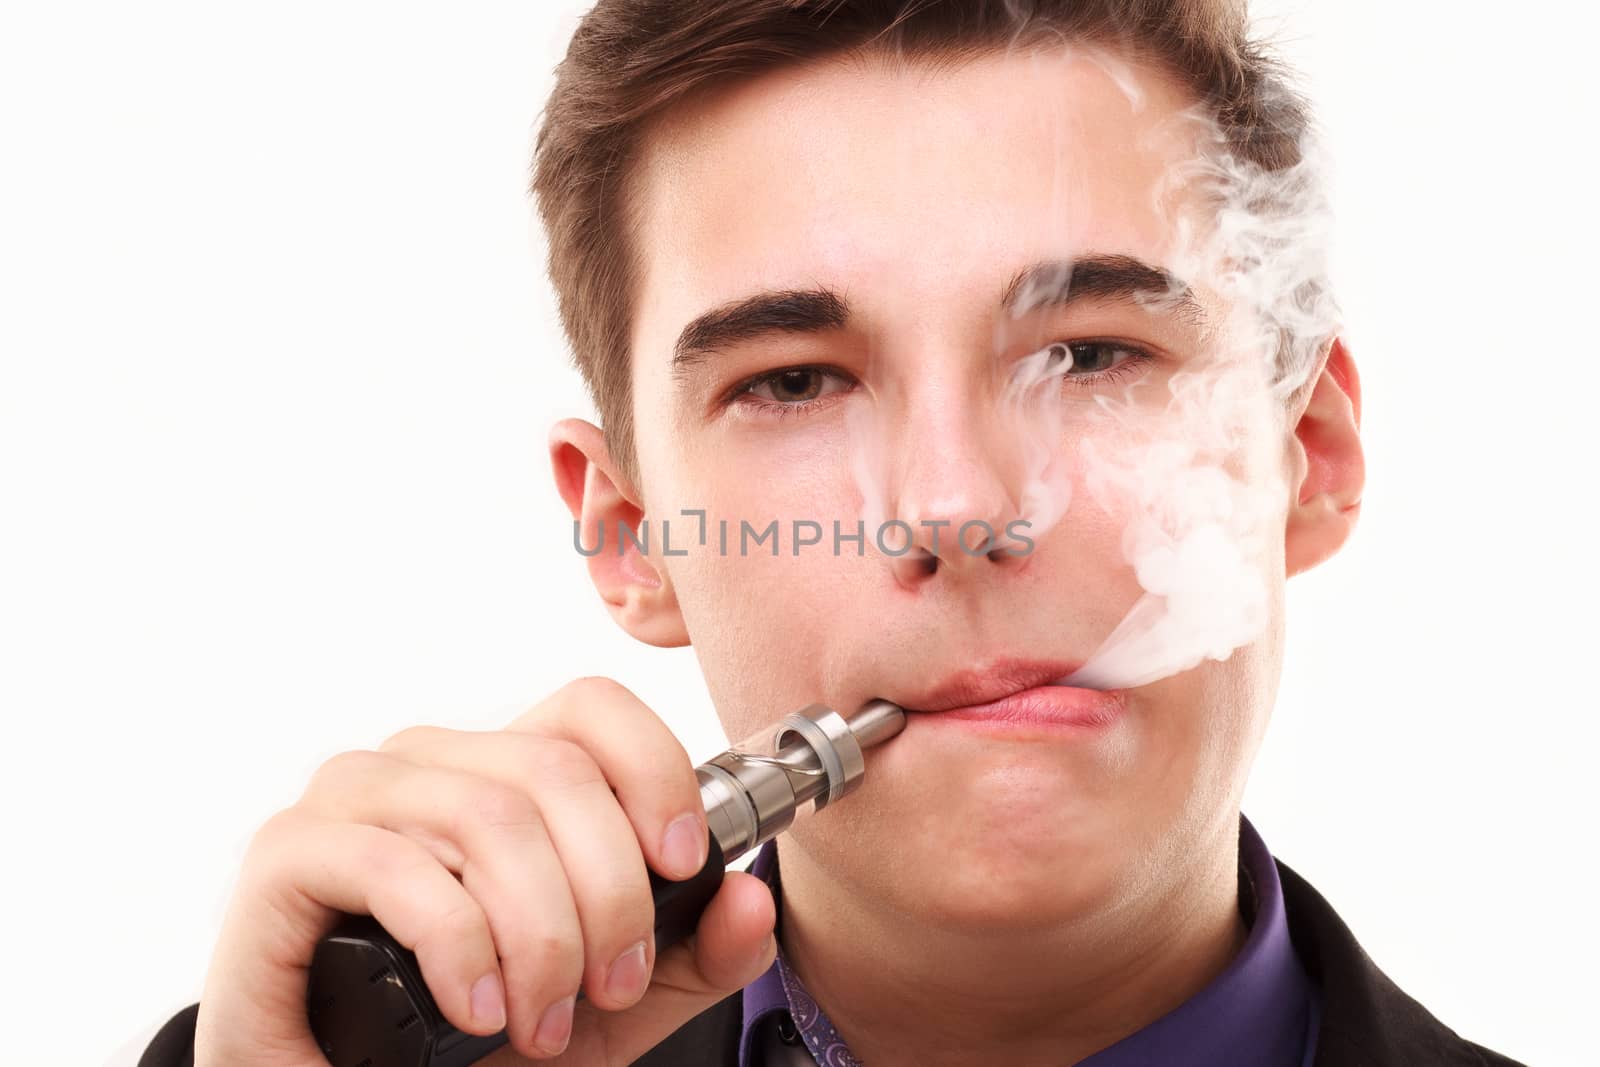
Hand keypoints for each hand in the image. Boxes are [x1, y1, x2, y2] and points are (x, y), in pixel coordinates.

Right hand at [193, 677, 777, 1064]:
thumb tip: (753, 901)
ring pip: (487, 818)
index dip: (653, 771)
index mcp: (504, 774)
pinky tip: (475, 1008)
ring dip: (539, 933)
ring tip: (541, 1018)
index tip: (684, 864)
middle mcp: (430, 763)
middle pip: (554, 771)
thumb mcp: (609, 1006)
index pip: (591, 708)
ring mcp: (355, 797)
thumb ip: (690, 952)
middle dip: (609, 893)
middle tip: (612, 987)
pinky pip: (395, 865)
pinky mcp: (290, 852)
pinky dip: (458, 946)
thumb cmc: (472, 1039)